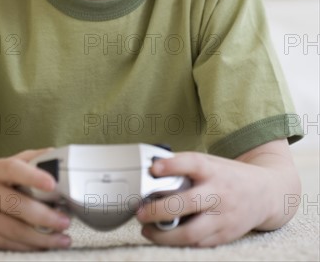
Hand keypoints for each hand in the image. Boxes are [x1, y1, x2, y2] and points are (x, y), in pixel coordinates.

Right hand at [0, 149, 70, 250]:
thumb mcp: (12, 164)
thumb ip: (35, 160)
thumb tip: (60, 159)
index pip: (13, 169)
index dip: (33, 176)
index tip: (53, 184)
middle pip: (15, 205)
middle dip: (44, 216)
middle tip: (65, 221)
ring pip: (14, 230)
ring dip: (42, 237)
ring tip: (62, 238)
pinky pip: (8, 244)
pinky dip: (30, 246)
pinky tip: (45, 244)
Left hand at [136, 149, 284, 246]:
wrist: (266, 193)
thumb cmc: (228, 176)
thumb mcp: (212, 163)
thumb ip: (187, 166)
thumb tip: (153, 167)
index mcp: (214, 170)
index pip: (193, 163)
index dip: (173, 165)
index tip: (154, 168)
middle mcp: (220, 192)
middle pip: (188, 202)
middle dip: (159, 209)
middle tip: (140, 212)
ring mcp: (224, 216)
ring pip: (191, 232)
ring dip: (164, 234)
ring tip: (146, 229)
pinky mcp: (225, 235)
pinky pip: (198, 243)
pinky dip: (178, 242)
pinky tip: (165, 237)